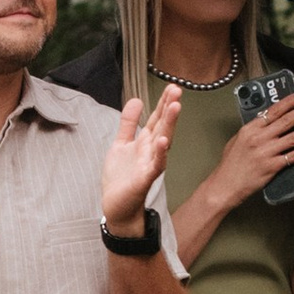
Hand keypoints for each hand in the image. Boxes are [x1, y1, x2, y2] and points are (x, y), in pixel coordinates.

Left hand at [103, 85, 179, 233]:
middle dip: (169, 108)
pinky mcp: (144, 179)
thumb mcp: (121, 144)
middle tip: (177, 90)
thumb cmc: (121, 178)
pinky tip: (163, 141)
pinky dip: (160, 153)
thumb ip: (129, 123)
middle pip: (162, 125)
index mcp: (145, 142)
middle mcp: (151, 151)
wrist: (117, 207)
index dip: (163, 102)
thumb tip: (136, 100)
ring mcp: (150, 164)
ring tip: (175, 107)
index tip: (172, 86)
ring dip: (169, 125)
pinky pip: (155, 165)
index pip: (157, 118)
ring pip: (162, 141)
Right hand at [218, 85, 293, 200]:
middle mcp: (260, 138)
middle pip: (286, 120)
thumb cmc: (230, 165)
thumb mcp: (237, 140)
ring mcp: (267, 152)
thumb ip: (252, 130)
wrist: (225, 185)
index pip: (273, 111)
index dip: (289, 102)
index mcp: (250, 129)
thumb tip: (265, 120)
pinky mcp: (273, 166)